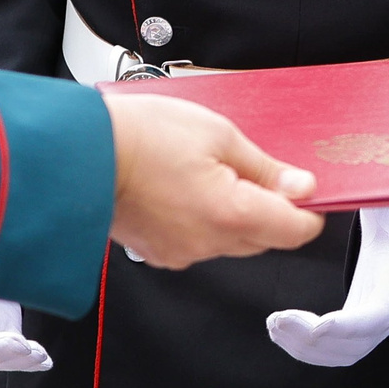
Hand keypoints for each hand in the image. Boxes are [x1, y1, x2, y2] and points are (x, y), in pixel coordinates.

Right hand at [105, 91, 323, 267]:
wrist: (79, 153)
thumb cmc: (142, 135)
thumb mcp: (219, 135)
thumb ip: (265, 167)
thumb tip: (301, 187)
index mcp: (231, 215)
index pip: (295, 231)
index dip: (309, 209)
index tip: (306, 189)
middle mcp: (207, 244)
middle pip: (265, 238)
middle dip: (271, 207)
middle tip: (254, 167)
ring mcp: (179, 252)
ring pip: (231, 240)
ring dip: (235, 213)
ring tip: (209, 170)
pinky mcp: (157, 252)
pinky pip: (198, 241)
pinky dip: (203, 219)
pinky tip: (186, 187)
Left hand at [265, 205, 388, 367]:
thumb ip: (375, 198)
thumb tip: (357, 180)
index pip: (379, 314)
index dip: (350, 324)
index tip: (320, 325)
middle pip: (356, 342)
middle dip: (315, 339)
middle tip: (278, 321)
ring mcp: (379, 325)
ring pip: (344, 353)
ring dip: (305, 347)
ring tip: (275, 327)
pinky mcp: (362, 330)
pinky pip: (337, 351)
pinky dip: (308, 349)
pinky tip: (282, 333)